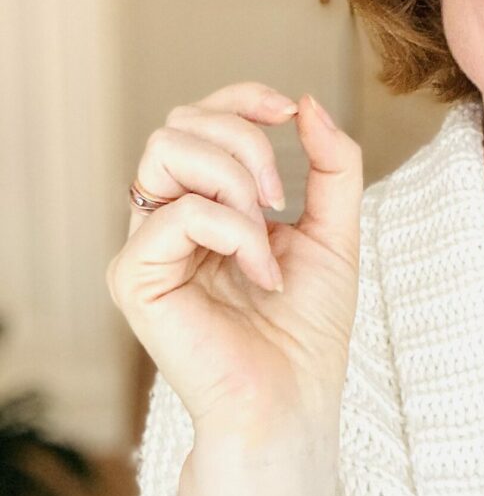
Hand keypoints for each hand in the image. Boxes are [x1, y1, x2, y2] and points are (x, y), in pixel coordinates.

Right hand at [107, 81, 361, 444]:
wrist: (296, 397)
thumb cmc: (310, 324)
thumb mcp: (336, 229)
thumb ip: (332, 165)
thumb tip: (307, 102)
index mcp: (208, 203)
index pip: (201, 119)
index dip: (242, 98)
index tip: (289, 111)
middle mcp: (169, 218)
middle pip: (179, 123)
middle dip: (244, 141)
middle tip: (281, 197)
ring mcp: (148, 246)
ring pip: (167, 151)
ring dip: (236, 179)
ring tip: (268, 232)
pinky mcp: (134, 278)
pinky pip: (180, 213)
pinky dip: (236, 232)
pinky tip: (261, 272)